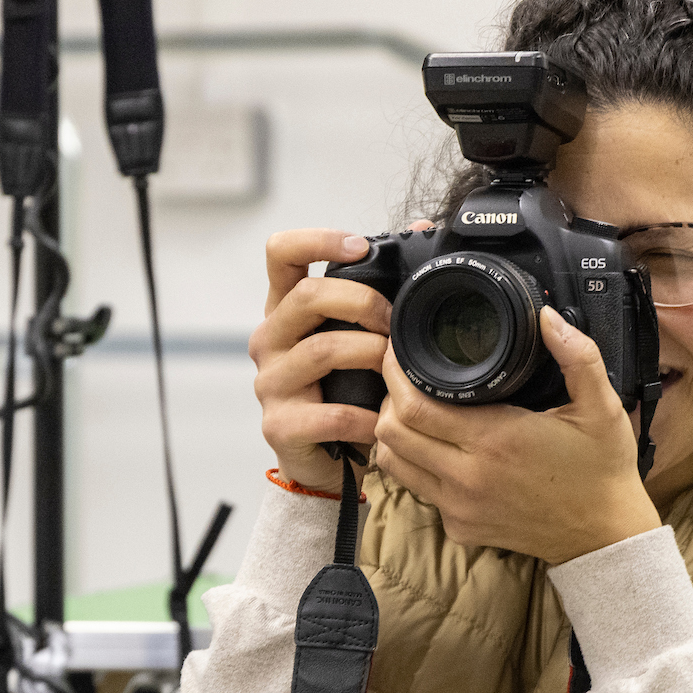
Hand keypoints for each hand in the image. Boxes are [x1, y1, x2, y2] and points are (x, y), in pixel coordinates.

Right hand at [249, 228, 391, 492]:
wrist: (323, 463)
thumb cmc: (343, 390)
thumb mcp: (357, 335)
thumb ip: (380, 288)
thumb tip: (422, 229)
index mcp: (284, 310)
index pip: (281, 254)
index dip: (318, 240)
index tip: (360, 246)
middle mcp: (269, 340)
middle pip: (306, 297)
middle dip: (361, 302)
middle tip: (393, 321)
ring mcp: (270, 383)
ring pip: (320, 351)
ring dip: (369, 354)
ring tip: (394, 368)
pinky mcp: (280, 426)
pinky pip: (329, 414)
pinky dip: (364, 417)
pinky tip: (381, 421)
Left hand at [373, 307, 659, 563]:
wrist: (604, 536)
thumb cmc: (602, 471)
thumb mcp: (601, 408)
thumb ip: (578, 356)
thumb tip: (547, 317)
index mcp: (495, 440)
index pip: (413, 406)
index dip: (395, 374)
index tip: (399, 353)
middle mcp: (468, 476)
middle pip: (391, 432)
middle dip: (387, 399)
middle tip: (406, 380)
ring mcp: (460, 507)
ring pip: (394, 464)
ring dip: (395, 434)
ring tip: (415, 412)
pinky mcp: (461, 528)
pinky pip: (418, 491)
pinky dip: (417, 466)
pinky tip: (440, 449)